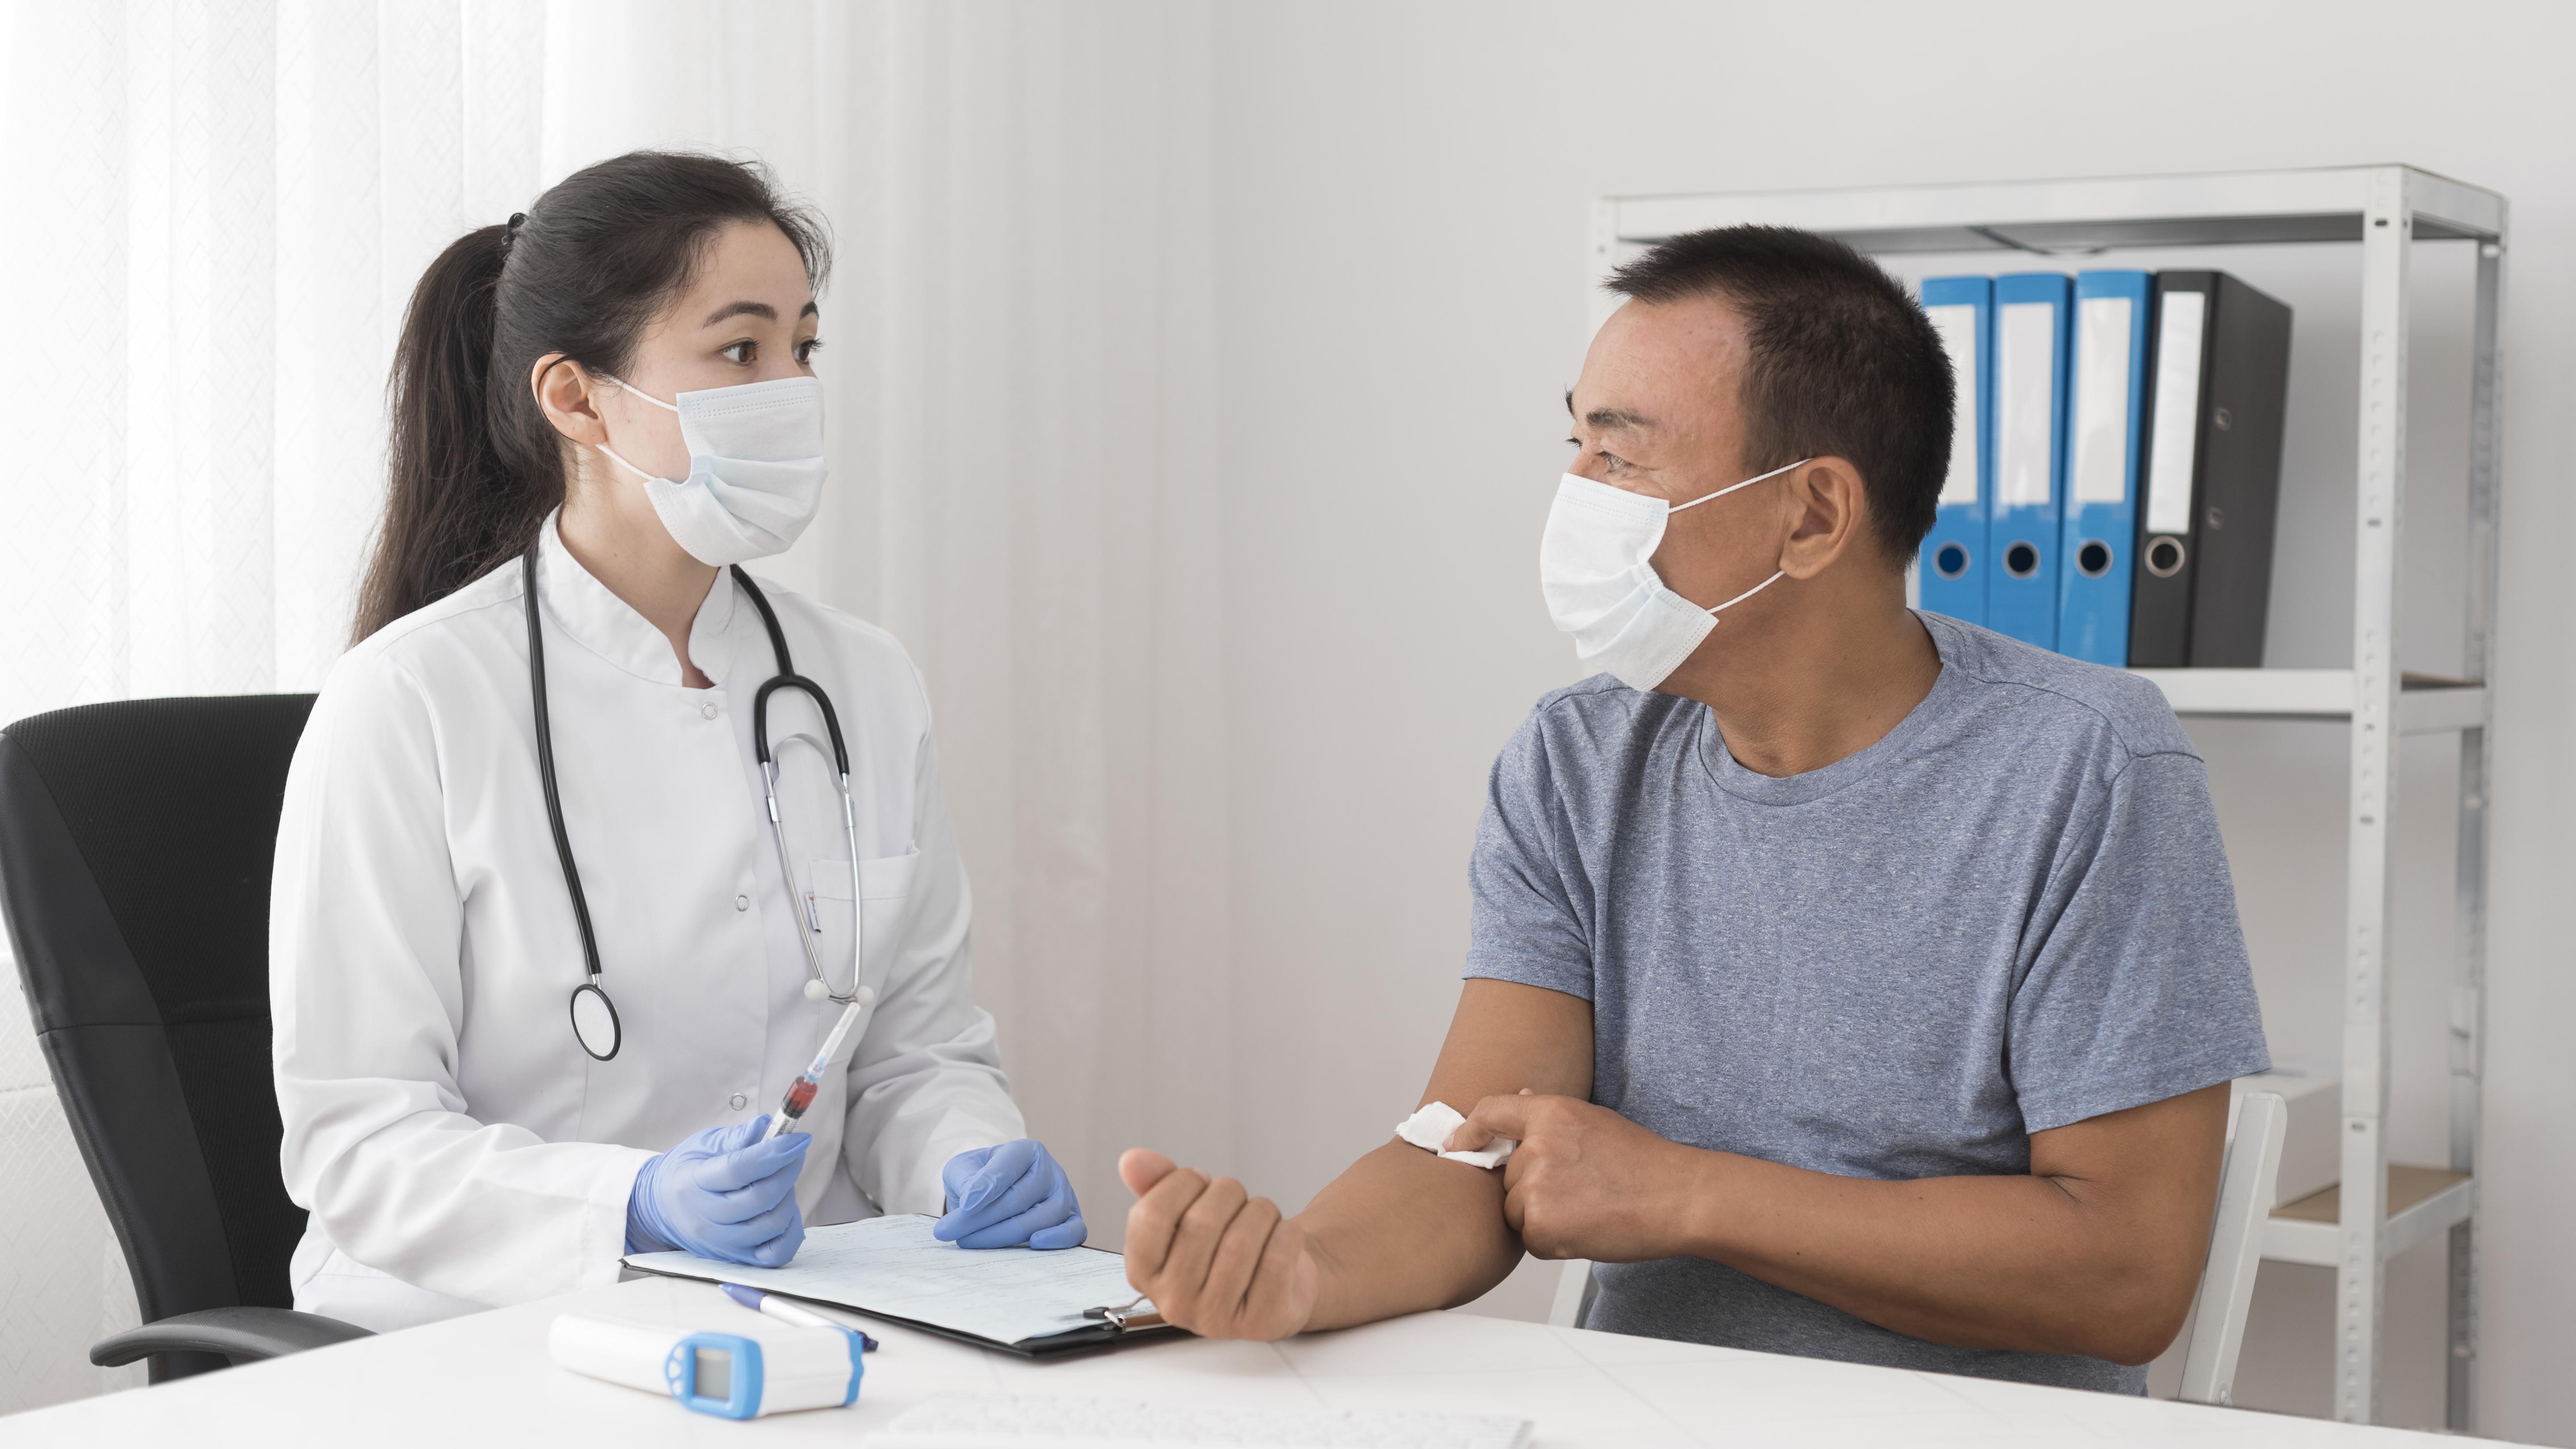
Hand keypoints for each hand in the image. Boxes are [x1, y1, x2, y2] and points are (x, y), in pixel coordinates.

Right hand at [627, 1117, 809, 1265]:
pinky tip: (784, 1210)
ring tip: (781, 1181)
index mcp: (693, 1183)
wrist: (660, 1208)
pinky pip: (776, 1253)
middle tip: (793, 1153)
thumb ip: (735, 1137)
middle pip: (760, 1198)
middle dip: (787, 1170)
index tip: (799, 1138)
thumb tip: (765, 1125)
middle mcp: (706, 1219)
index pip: (739, 1169)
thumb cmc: (687, 1171)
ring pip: (772, 1224)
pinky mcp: (737, 1259)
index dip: (775, 1152)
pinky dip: (790, 1231)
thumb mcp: (703, 1145)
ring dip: (788, 1197)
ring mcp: (722, 1243)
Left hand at [934, 1139, 1086, 1248]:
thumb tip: (972, 1201)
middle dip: (979, 1219)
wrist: (999, 1191)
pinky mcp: (1072, 1218)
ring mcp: (1064, 1195)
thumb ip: (965, 1178)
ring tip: (969, 1241)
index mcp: (1025, 1151)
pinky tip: (1034, 1244)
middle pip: (1018, 1199)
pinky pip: (1074, 1231)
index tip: (965, 1205)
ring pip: (1040, 1218)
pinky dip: (1058, 1239)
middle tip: (948, 1232)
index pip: (1007, 1167)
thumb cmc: (980, 1178)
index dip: (986, 1186)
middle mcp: (1049, 1170)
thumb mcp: (964, 1169)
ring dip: (1002, 1235)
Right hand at [1118, 1149, 1317, 1339]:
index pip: (1150, 1217)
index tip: (1200, 1180)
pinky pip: (1277, 1259)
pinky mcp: (1262, 1322)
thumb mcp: (1185, 1212)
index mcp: (1144, 1274)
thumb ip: (1155, 1184)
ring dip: (1261, 1211)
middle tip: (1237, 1197)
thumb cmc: (1226, 1244)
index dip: (1181, 1183)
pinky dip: (1286, 1233)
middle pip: (1200, 1224)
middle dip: (1228, 1193)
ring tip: (1262, 1217)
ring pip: (1241, 1241)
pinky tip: (1281, 1237)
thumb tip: (1131, 1160)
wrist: (1281, 1281)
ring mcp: (1217, 1319)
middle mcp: (1174, 1303)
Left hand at [1449, 1090, 1700, 1261]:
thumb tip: (1517, 1098)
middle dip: (1533, 1190)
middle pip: (1507, 1177)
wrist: (1677, 1197)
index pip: (1489, 1112)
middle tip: (1580, 1192)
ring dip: (1541, 1218)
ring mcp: (1536, 1186)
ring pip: (1515, 1211)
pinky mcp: (1540, 1225)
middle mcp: (1537, 1146)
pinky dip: (1552, 1242)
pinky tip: (1586, 1230)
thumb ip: (1549, 1115)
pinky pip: (1529, 1240)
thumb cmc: (1644, 1163)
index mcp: (1550, 1113)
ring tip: (1587, 1210)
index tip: (1454, 1145)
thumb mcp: (1594, 1121)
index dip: (1467, 1132)